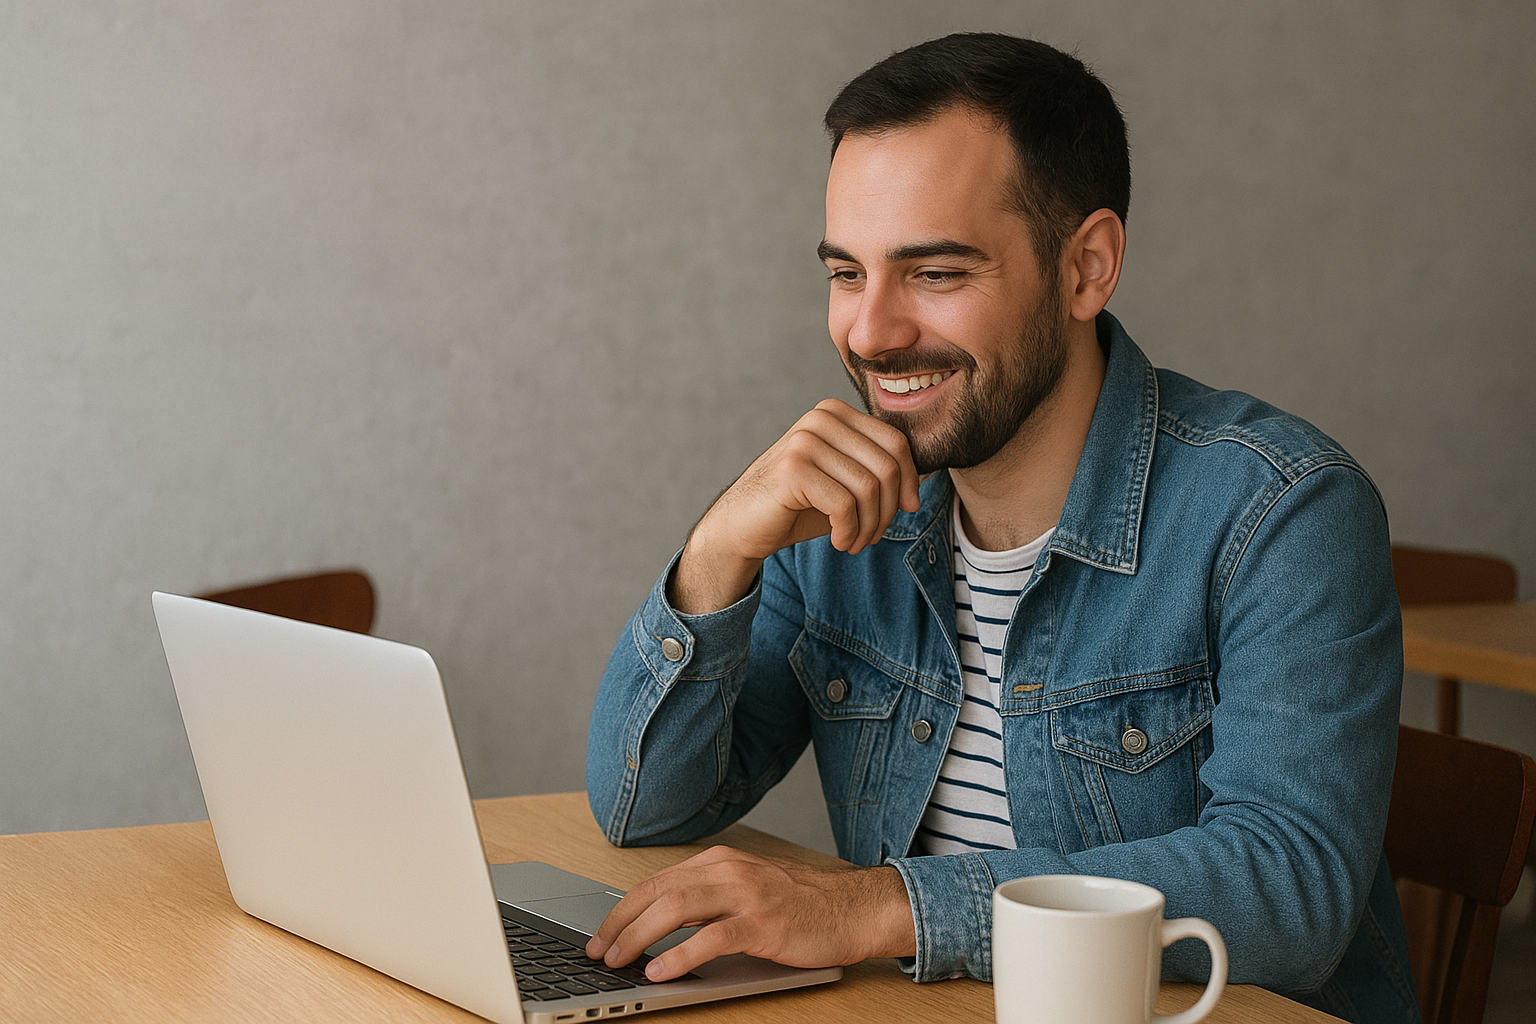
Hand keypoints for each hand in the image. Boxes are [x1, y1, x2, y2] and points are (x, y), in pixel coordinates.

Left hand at [583, 845, 915, 980]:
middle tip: (598, 952)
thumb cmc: (800, 904)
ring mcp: (747, 895)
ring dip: (640, 937)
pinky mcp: (764, 924)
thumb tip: (657, 926)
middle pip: (658, 893)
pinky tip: (662, 970)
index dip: (622, 910)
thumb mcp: (746, 890)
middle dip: (620, 924)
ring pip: (677, 910)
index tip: (601, 935)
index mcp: (719, 861)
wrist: (853, 908)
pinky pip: (712, 938)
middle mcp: (729, 871)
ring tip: (621, 962)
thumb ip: (707, 899)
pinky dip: (681, 955)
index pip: (656, 882)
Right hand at [671, 399, 919, 612]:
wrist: (742, 526)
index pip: (896, 443)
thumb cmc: (798, 507)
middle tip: (872, 536)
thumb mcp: (845, 483)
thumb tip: (922, 482)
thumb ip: (877, 472)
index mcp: (836, 413)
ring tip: (855, 542)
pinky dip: (850, 532)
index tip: (905, 510)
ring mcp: (805, 441)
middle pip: (887, 466)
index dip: (910, 481)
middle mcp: (821, 418)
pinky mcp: (793, 469)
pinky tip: (840, 542)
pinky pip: (846, 505)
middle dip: (889, 510)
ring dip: (870, 527)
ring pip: (869, 489)